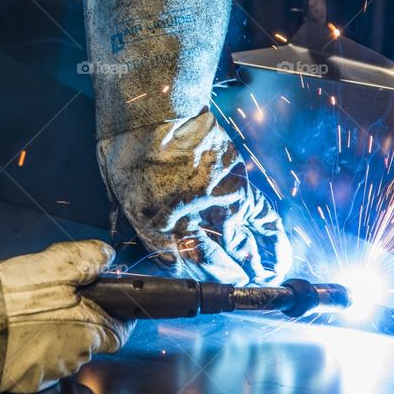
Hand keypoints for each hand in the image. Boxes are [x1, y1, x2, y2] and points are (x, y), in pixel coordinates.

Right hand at [0, 240, 133, 393]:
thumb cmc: (16, 298)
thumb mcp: (61, 262)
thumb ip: (92, 256)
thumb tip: (106, 256)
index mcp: (90, 329)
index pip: (120, 332)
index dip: (116, 316)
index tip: (109, 305)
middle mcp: (74, 356)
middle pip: (89, 339)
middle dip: (79, 320)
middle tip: (57, 300)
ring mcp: (51, 370)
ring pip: (64, 350)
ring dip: (56, 334)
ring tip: (32, 314)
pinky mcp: (28, 380)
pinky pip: (40, 363)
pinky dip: (34, 348)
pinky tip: (20, 331)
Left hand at [98, 108, 291, 285]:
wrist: (153, 108)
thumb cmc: (128, 147)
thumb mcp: (116, 193)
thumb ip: (129, 224)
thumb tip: (133, 245)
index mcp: (154, 227)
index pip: (184, 269)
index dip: (199, 281)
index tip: (209, 285)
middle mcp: (189, 220)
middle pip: (214, 265)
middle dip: (227, 279)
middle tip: (238, 284)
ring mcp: (217, 202)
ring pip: (240, 247)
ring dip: (254, 267)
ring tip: (265, 279)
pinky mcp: (237, 182)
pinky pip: (261, 218)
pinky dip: (272, 242)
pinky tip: (277, 259)